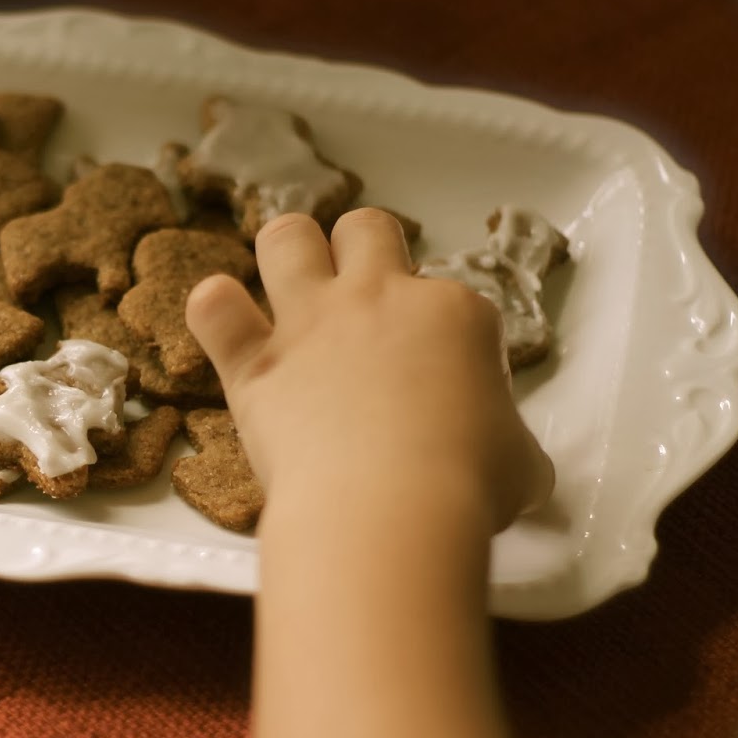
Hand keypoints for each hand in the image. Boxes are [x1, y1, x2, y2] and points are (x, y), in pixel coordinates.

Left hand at [185, 209, 552, 531]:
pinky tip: (224, 327)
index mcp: (456, 315)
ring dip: (285, 254)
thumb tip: (515, 468)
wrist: (389, 509)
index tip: (442, 387)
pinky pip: (214, 307)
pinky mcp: (254, 363)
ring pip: (286, 236)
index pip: (451, 300)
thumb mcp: (524, 467)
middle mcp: (379, 300)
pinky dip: (215, 313)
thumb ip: (515, 450)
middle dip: (362, 252)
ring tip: (289, 288)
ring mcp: (310, 325)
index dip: (444, 338)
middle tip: (363, 305)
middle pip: (367, 228)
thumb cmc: (468, 488)